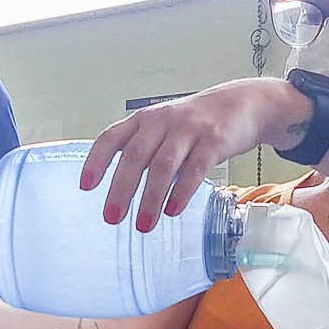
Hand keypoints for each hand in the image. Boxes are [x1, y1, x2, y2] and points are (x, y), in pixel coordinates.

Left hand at [80, 77, 282, 231]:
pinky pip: (195, 169)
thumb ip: (143, 152)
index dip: (96, 161)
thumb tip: (119, 191)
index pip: (111, 138)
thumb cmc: (196, 123)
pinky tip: (172, 210)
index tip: (85, 187)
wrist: (243, 103)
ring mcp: (189, 129)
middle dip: (120, 189)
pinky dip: (181, 192)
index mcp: (144, 120)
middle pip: (135, 156)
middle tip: (111, 217)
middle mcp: (162, 121)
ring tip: (143, 225)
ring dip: (150, 198)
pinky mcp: (214, 141)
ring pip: (163, 165)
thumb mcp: (164, 129)